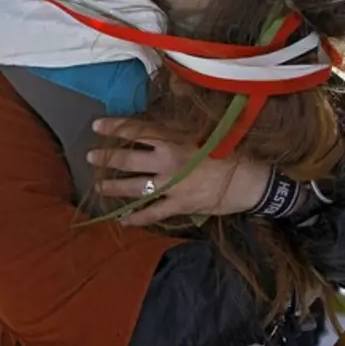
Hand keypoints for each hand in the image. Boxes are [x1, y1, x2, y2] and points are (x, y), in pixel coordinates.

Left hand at [87, 117, 270, 226]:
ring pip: (135, 188)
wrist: (253, 180)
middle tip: (90, 157)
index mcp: (174, 140)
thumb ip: (178, 132)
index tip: (97, 125)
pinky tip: (122, 220)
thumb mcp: (205, 133)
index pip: (136, 131)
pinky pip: (153, 214)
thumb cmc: (232, 152)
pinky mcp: (180, 206)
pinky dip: (136, 219)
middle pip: (128, 160)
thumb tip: (155, 128)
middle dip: (106, 158)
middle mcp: (168, 162)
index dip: (114, 127)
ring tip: (99, 188)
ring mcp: (172, 186)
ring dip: (114, 188)